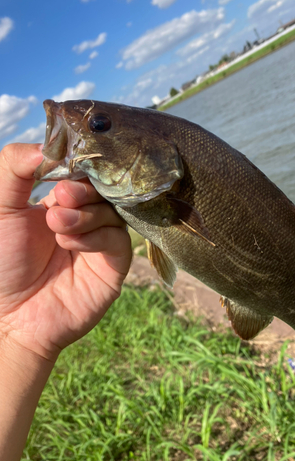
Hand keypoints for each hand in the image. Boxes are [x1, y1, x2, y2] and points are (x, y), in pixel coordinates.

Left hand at [0, 143, 131, 361]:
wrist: (10, 317)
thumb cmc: (2, 261)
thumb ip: (12, 169)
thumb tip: (49, 144)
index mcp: (62, 203)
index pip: (82, 174)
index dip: (77, 166)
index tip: (63, 165)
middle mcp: (86, 219)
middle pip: (103, 190)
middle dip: (83, 190)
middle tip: (60, 196)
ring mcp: (101, 242)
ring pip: (112, 212)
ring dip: (84, 214)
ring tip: (56, 224)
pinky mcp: (114, 266)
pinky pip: (117, 240)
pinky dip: (95, 236)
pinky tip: (69, 242)